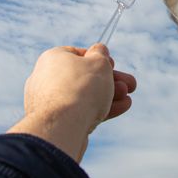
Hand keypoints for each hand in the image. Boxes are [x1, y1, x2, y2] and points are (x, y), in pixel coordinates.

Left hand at [7, 44, 136, 161]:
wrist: (62, 127)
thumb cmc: (81, 89)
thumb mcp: (99, 63)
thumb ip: (101, 55)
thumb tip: (99, 50)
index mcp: (52, 59)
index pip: (78, 54)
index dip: (99, 59)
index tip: (112, 65)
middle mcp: (47, 79)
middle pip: (84, 77)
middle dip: (110, 81)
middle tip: (129, 85)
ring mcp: (50, 102)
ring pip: (84, 96)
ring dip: (109, 95)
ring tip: (127, 98)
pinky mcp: (56, 121)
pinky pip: (80, 111)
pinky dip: (100, 109)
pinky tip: (120, 108)